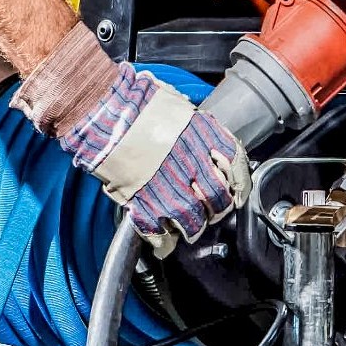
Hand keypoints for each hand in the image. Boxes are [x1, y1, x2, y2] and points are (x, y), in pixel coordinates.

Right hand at [54, 63, 248, 249]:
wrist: (106, 112)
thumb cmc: (138, 103)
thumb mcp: (183, 109)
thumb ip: (200, 131)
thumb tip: (208, 145)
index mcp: (207, 141)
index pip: (238, 172)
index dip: (239, 187)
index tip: (237, 193)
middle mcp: (194, 168)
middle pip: (219, 203)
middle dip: (217, 210)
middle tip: (211, 212)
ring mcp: (169, 190)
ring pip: (194, 224)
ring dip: (193, 228)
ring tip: (188, 228)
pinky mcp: (143, 205)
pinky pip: (160, 235)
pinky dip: (163, 242)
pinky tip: (163, 241)